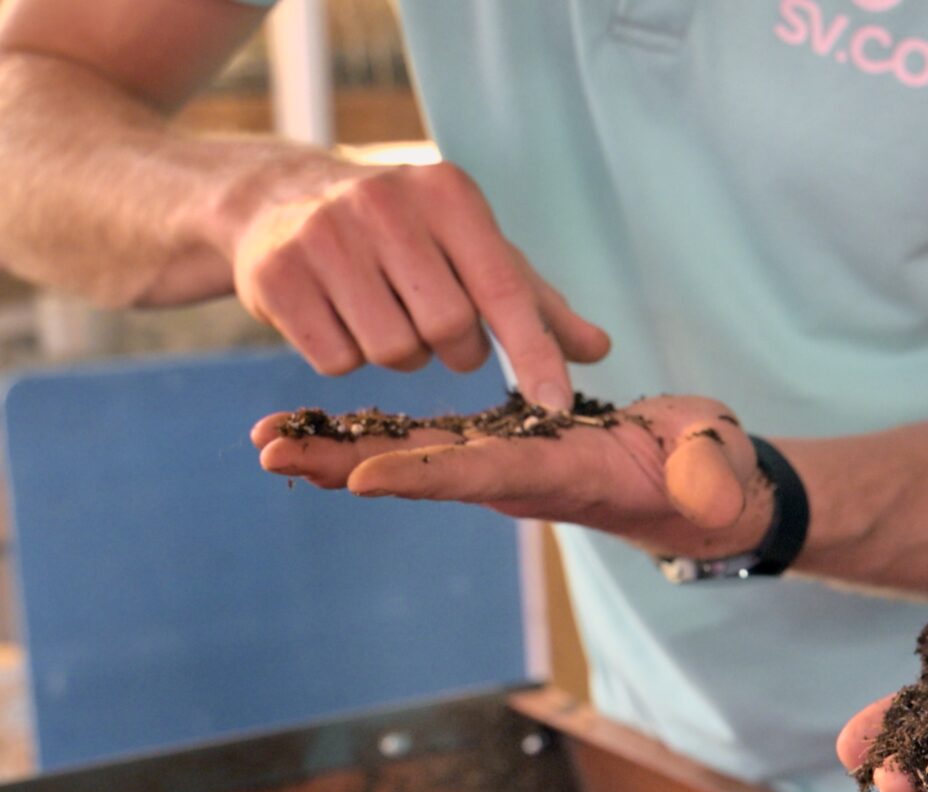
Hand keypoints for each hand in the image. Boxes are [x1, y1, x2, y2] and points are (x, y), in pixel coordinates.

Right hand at [222, 160, 609, 410]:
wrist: (282, 200)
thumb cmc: (408, 236)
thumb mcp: (475, 252)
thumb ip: (536, 305)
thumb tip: (599, 350)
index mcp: (448, 195)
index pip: (504, 289)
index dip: (535, 354)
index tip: (558, 407)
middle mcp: (385, 204)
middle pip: (449, 330)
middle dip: (456, 350)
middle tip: (439, 331)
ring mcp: (323, 235)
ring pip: (393, 351)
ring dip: (401, 355)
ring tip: (386, 315)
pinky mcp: (275, 274)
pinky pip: (336, 361)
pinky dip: (347, 356)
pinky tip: (339, 317)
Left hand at [253, 395, 768, 556]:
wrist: (696, 488)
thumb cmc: (712, 474)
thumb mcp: (718, 468)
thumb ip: (712, 474)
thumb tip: (711, 487)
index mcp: (565, 476)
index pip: (489, 475)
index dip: (426, 476)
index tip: (361, 477)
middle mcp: (518, 479)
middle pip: (421, 474)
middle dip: (345, 466)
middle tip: (269, 455)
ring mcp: (503, 466)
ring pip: (410, 458)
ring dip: (337, 453)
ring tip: (266, 442)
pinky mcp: (499, 448)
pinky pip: (424, 443)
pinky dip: (368, 437)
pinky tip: (318, 431)